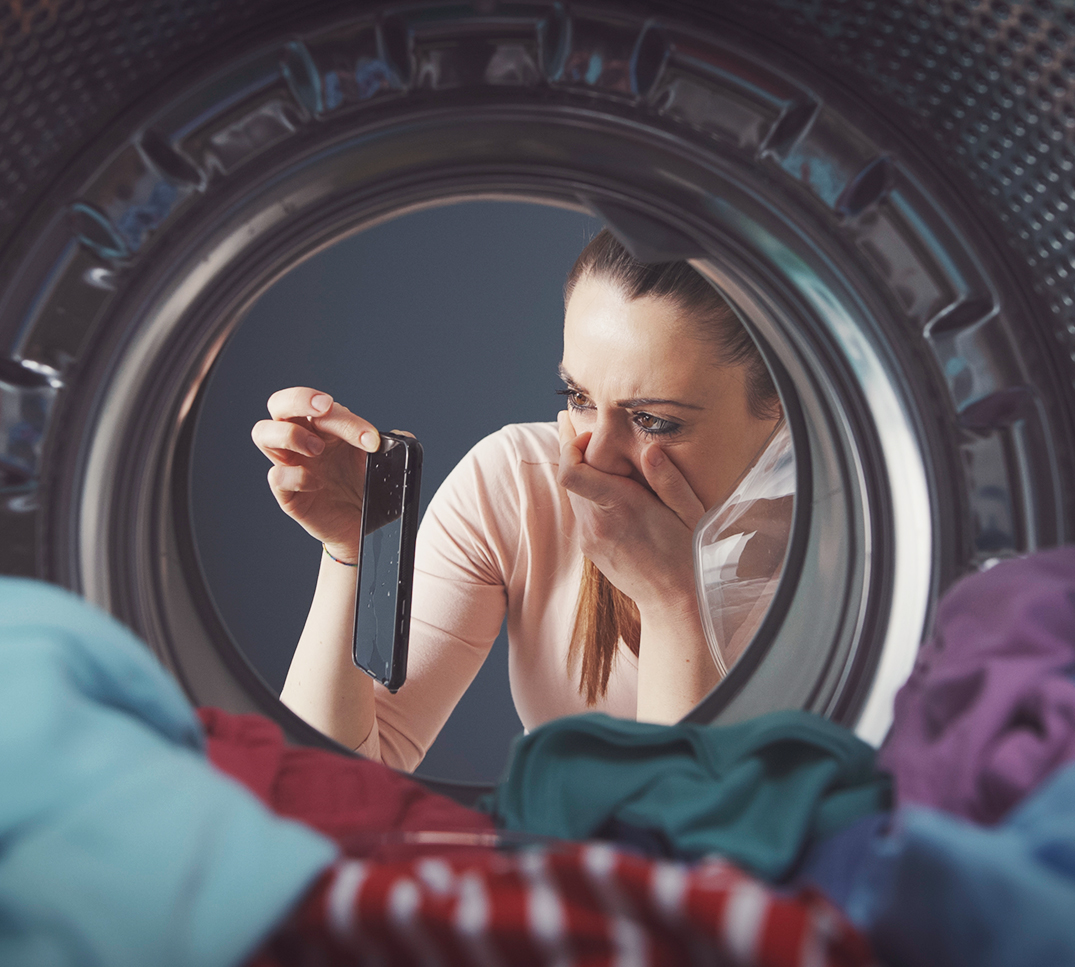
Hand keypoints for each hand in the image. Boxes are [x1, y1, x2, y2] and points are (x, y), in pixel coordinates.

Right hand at [252, 386, 381, 561]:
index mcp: (324, 428)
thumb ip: (392, 444)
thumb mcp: (382, 463)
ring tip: (318, 449)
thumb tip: (401, 435)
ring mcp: (291, 465)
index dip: (346, 419)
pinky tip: (318, 484)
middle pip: (279, 405)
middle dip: (299, 399)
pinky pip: (276, 476)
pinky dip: (296, 476)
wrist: (362, 527)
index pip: (322, 407)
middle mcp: (302, 441)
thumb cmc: (365, 489)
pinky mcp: (287, 493)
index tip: (372, 440)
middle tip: (323, 410)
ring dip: (291, 435)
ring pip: (263, 433)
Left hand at [556, 411, 705, 615]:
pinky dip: (587, 490)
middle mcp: (597, 523)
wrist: (675, 601)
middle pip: (566, 477)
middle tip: (583, 426)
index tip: (588, 431)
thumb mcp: (690, 514)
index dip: (571, 445)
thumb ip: (669, 480)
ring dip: (580, 470)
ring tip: (594, 447)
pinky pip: (580, 510)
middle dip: (573, 449)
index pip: (571, 472)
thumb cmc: (689, 555)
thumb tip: (650, 449)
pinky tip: (605, 481)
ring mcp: (590, 537)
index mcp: (620, 508)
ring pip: (572, 493)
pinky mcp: (589, 547)